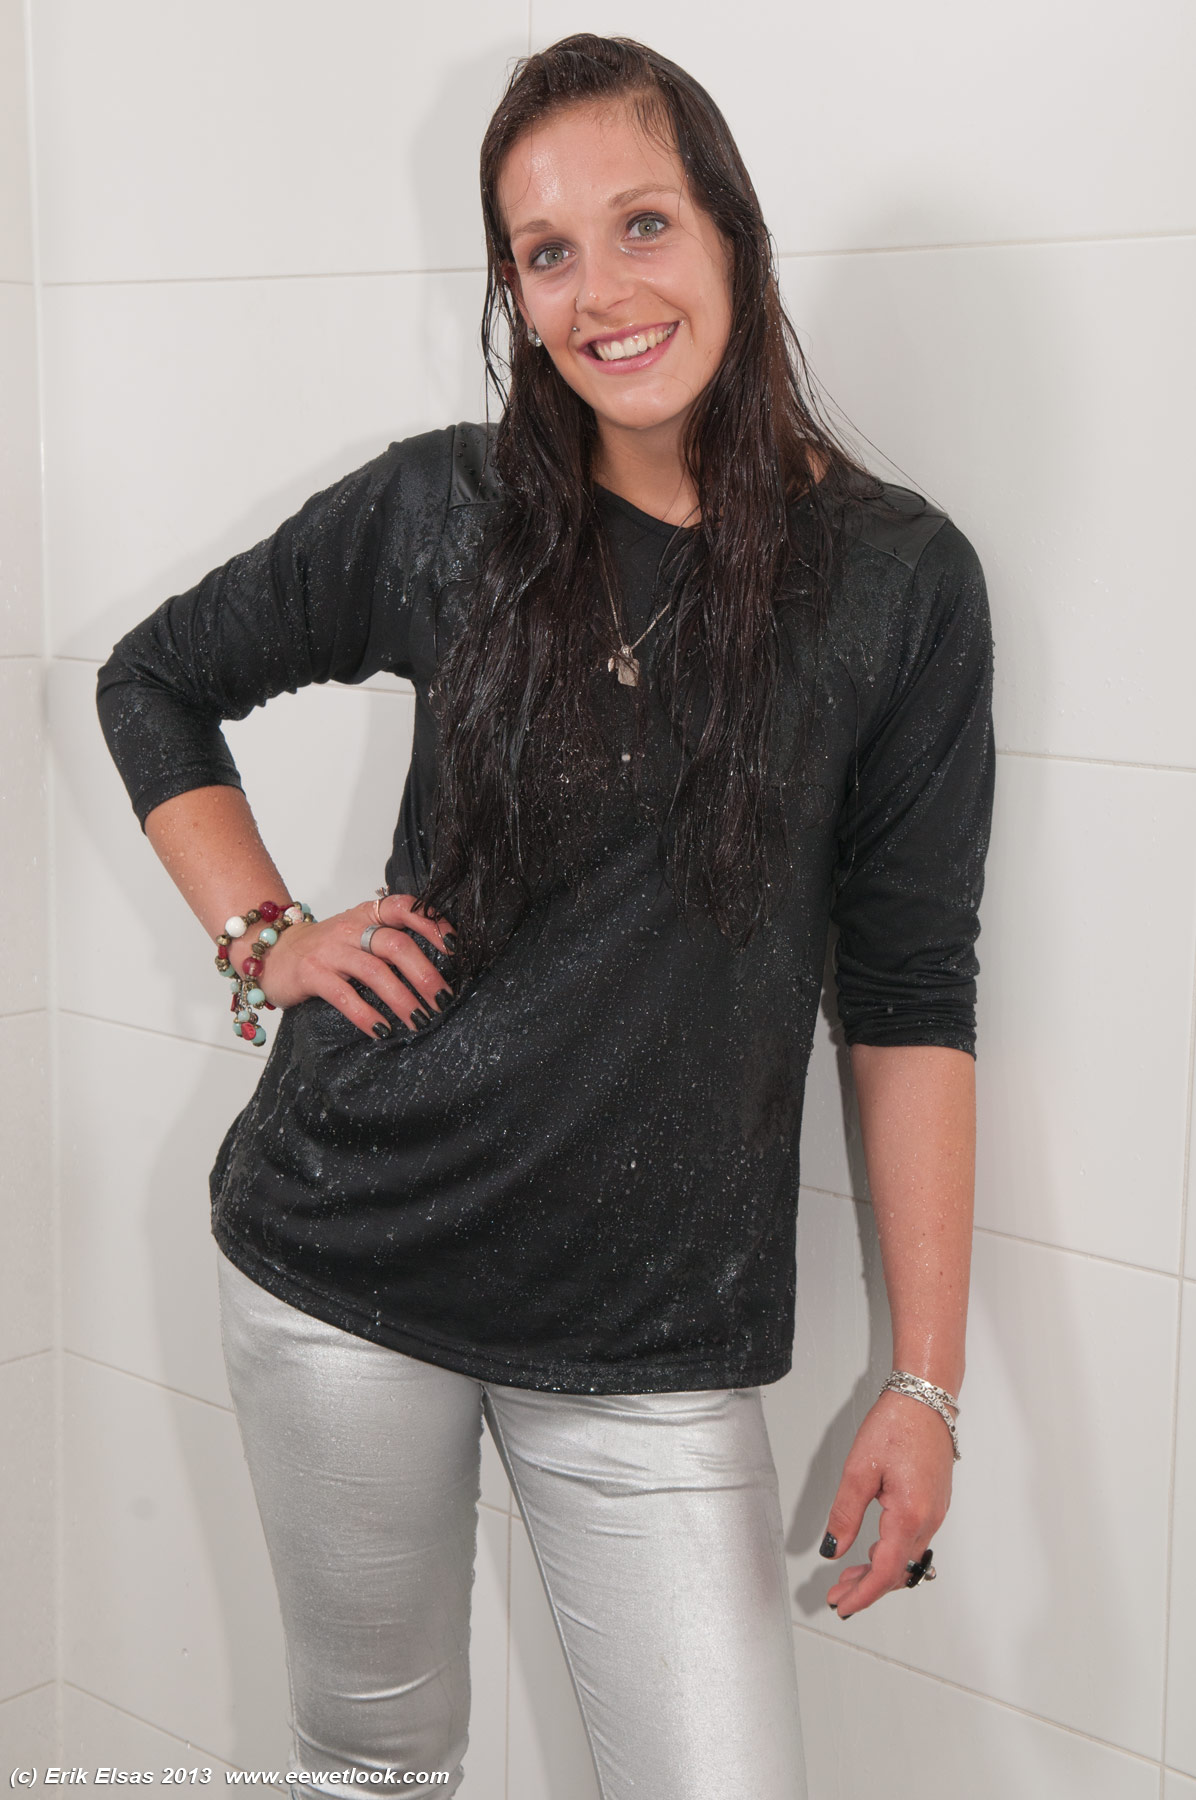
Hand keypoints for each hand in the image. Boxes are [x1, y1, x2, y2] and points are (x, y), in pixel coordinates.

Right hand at [253, 893, 454, 1035]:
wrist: (272, 951)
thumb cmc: (327, 948)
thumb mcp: (359, 933)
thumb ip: (390, 939)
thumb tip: (440, 965)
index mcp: (368, 914)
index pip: (405, 908)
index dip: (433, 924)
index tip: (456, 947)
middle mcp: (351, 928)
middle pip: (396, 944)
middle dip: (425, 973)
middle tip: (443, 999)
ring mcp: (330, 950)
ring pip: (374, 971)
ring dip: (402, 998)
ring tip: (420, 1020)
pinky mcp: (311, 973)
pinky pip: (344, 995)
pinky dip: (366, 1014)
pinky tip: (382, 1029)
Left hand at [820, 1388, 954, 1618]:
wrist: (925, 1399)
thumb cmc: (896, 1425)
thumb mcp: (859, 1470)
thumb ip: (845, 1514)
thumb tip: (834, 1549)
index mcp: (909, 1514)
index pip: (886, 1571)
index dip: (863, 1594)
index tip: (842, 1606)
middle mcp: (929, 1519)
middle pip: (898, 1571)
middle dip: (867, 1587)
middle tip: (837, 1594)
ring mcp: (935, 1513)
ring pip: (906, 1558)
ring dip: (878, 1571)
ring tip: (848, 1577)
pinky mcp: (934, 1504)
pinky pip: (913, 1541)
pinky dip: (891, 1554)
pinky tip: (872, 1550)